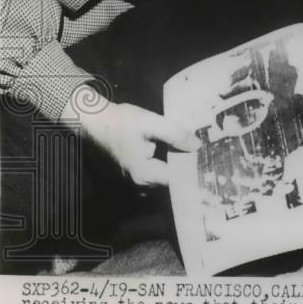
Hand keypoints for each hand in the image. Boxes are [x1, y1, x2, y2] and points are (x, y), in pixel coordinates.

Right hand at [66, 90, 197, 185]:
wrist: (93, 120)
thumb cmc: (120, 121)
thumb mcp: (150, 122)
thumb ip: (175, 134)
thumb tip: (197, 146)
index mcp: (144, 174)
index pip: (177, 180)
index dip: (193, 171)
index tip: (209, 163)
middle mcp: (139, 183)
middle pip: (171, 180)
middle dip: (186, 169)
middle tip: (208, 157)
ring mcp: (133, 180)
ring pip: (163, 178)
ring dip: (177, 167)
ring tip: (196, 155)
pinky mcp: (132, 172)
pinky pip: (155, 174)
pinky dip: (166, 166)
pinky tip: (178, 153)